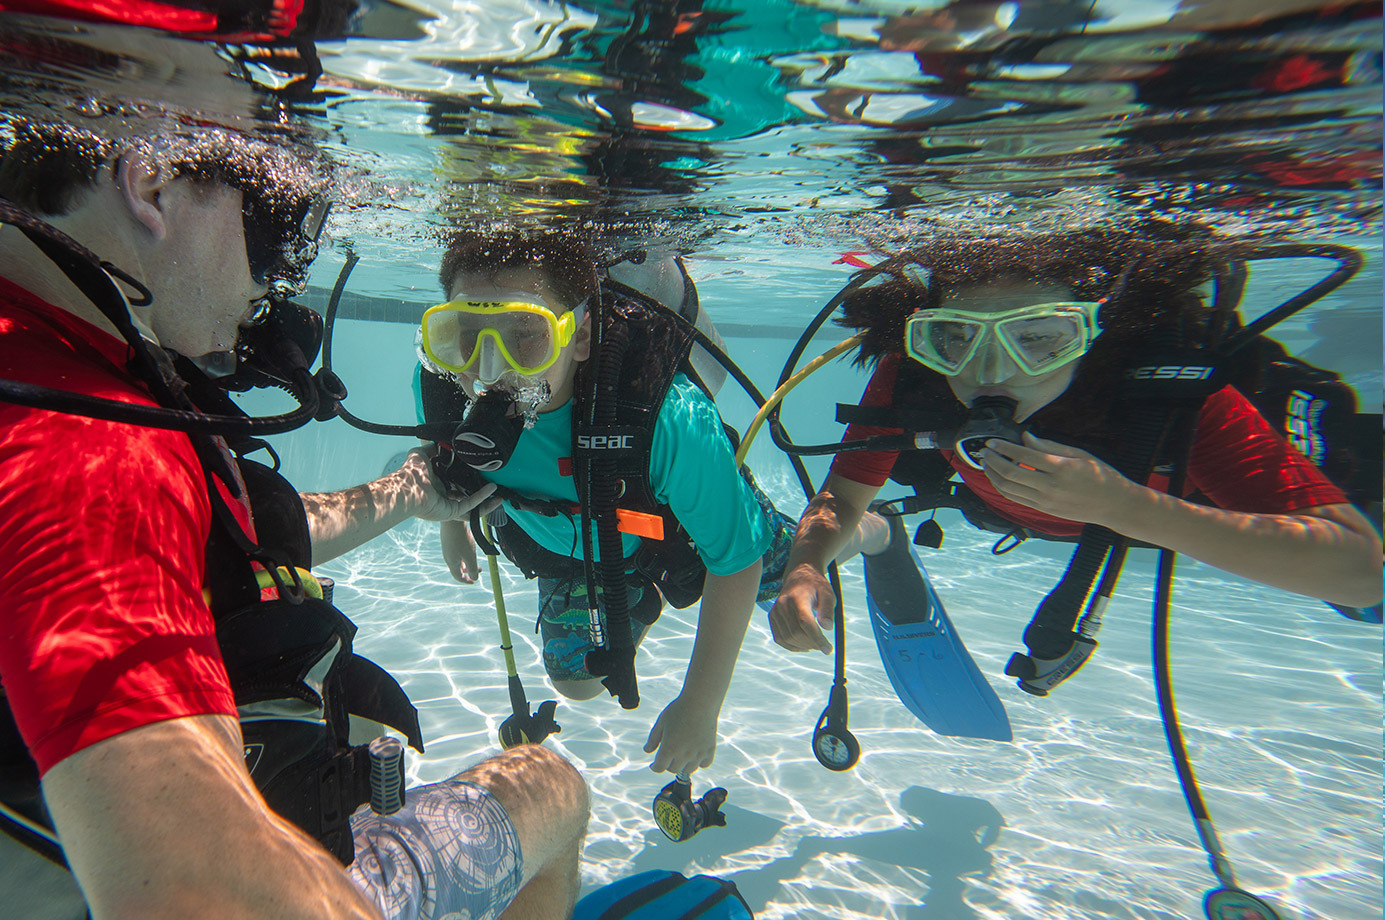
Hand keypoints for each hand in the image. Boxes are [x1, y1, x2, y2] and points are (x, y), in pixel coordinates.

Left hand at [400, 446, 498, 522]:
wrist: (406, 488)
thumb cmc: (410, 473)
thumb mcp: (421, 454)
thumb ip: (432, 448)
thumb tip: (442, 442)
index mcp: (437, 486)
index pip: (455, 483)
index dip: (467, 478)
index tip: (479, 471)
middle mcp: (443, 497)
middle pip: (466, 496)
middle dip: (481, 492)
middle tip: (494, 484)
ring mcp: (448, 506)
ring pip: (472, 505)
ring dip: (486, 499)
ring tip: (499, 491)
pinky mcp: (451, 511)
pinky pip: (471, 504)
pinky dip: (482, 497)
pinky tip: (492, 489)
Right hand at [440, 519, 481, 583]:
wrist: (452, 520)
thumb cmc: (461, 539)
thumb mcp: (470, 556)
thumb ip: (472, 568)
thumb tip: (475, 578)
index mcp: (452, 563)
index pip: (458, 576)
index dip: (466, 580)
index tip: (473, 581)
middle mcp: (448, 556)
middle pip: (458, 568)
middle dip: (469, 570)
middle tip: (480, 569)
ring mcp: (448, 548)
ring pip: (458, 560)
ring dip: (468, 562)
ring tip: (476, 559)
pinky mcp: (449, 540)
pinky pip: (457, 552)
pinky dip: (464, 554)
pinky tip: (470, 547)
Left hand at [644, 695, 718, 774]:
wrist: (700, 701)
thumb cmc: (679, 709)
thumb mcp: (661, 722)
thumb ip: (653, 738)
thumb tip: (647, 750)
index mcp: (669, 749)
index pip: (659, 768)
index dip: (655, 767)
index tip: (654, 764)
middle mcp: (684, 755)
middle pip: (673, 769)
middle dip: (668, 763)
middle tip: (669, 754)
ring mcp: (698, 753)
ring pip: (688, 769)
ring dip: (683, 764)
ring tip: (682, 753)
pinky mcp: (710, 750)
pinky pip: (704, 764)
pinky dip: (699, 762)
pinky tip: (696, 754)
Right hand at [767, 562, 834, 653]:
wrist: (799, 577)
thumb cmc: (816, 587)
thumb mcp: (828, 594)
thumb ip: (828, 610)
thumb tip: (827, 627)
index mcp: (798, 597)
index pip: (805, 622)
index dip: (817, 639)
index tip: (828, 649)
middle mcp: (783, 604)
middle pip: (796, 632)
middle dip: (812, 643)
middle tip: (823, 646)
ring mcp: (775, 611)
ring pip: (787, 638)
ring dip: (803, 646)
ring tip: (815, 645)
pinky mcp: (772, 617)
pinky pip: (779, 638)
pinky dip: (791, 646)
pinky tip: (803, 646)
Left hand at [982, 432, 1138, 528]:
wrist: (1114, 505)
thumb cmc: (1101, 475)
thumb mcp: (1079, 454)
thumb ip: (1049, 446)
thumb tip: (1025, 437)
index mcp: (1061, 468)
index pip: (1024, 456)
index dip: (1004, 447)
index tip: (992, 441)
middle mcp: (1050, 486)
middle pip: (1011, 473)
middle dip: (993, 461)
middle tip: (984, 451)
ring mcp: (1045, 501)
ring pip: (1009, 489)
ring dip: (993, 475)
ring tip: (986, 464)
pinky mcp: (1044, 510)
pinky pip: (1016, 499)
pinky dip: (1003, 488)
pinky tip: (999, 478)